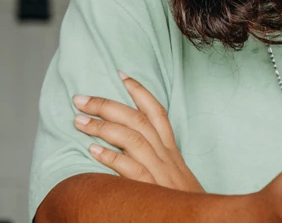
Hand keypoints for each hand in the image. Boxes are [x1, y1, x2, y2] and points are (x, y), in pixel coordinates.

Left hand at [72, 71, 202, 191]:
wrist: (203, 221)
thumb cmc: (183, 202)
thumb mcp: (174, 176)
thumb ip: (157, 160)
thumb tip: (127, 148)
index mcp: (172, 151)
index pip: (157, 113)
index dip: (140, 92)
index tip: (121, 74)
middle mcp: (167, 157)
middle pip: (138, 120)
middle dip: (107, 105)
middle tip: (80, 99)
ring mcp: (161, 172)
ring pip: (132, 138)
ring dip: (102, 127)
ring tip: (78, 120)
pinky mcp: (154, 189)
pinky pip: (131, 169)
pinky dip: (111, 157)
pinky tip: (92, 150)